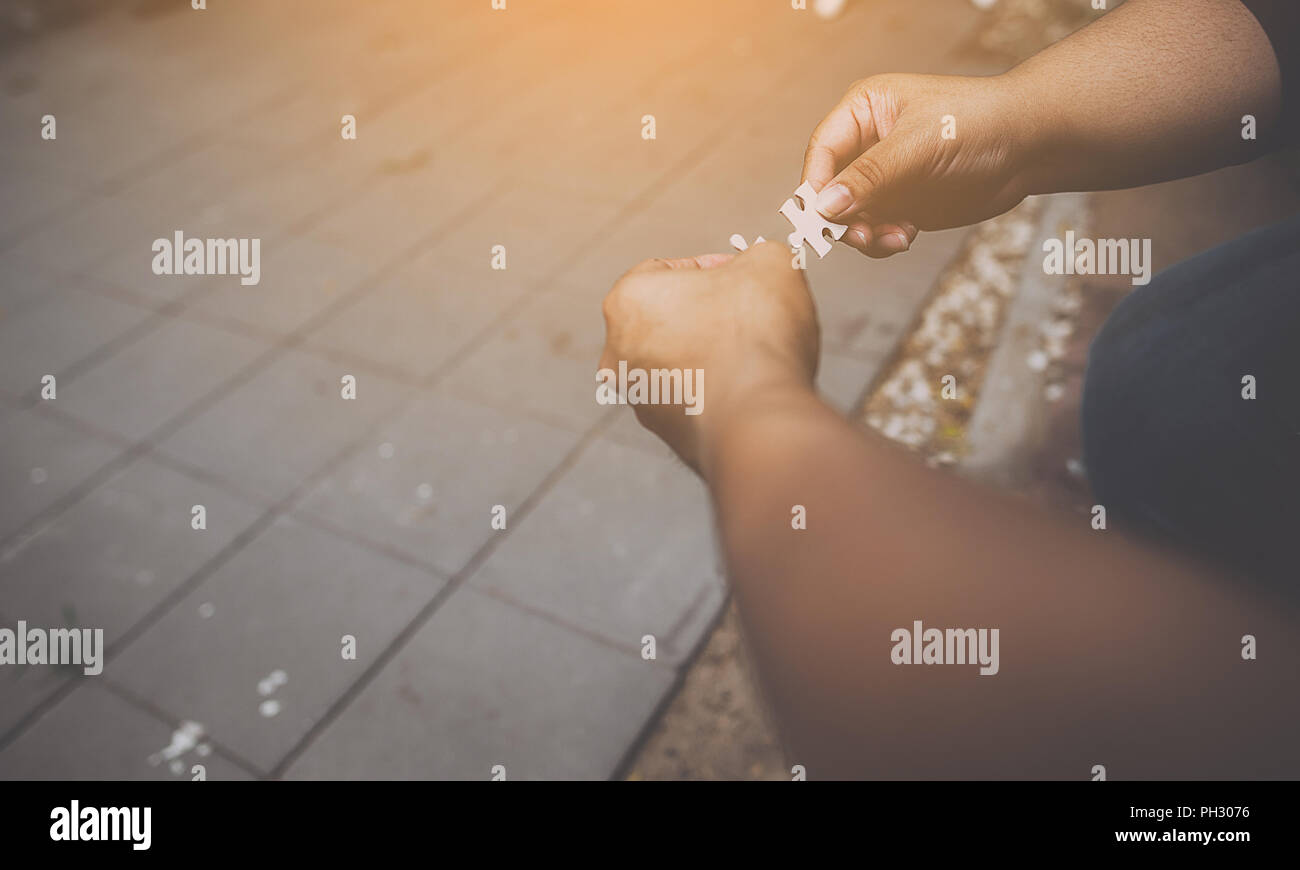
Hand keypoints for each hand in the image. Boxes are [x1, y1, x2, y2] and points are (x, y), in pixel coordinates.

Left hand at [598, 244, 818, 470]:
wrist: (758, 420)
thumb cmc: (755, 334)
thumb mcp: (768, 263)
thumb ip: (755, 256)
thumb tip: (756, 269)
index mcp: (626, 302)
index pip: (669, 270)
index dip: (714, 268)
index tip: (745, 278)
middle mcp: (618, 354)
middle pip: (670, 318)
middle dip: (709, 313)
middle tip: (751, 314)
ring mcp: (640, 399)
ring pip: (680, 362)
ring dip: (712, 353)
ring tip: (754, 354)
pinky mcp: (667, 434)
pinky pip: (695, 399)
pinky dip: (719, 390)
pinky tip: (750, 388)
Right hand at [802, 72, 1034, 257]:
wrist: (1028, 145)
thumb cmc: (978, 124)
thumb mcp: (918, 146)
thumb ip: (870, 176)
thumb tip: (824, 206)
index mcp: (864, 111)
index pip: (822, 150)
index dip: (816, 184)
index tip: (820, 216)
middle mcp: (868, 143)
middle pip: (830, 189)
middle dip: (843, 216)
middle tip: (860, 236)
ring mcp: (884, 176)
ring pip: (851, 215)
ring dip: (866, 233)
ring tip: (894, 238)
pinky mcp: (902, 202)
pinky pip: (876, 228)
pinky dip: (884, 239)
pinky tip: (906, 236)